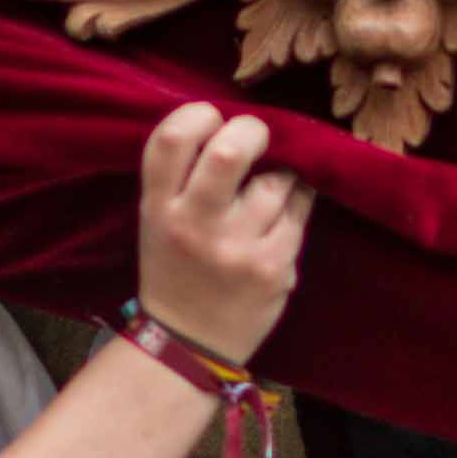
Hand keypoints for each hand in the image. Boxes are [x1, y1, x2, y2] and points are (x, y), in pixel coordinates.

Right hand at [133, 101, 310, 365]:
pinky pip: (300, 212)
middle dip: (253, 132)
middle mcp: (195, 225)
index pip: (173, 138)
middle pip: (231, 151)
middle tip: (258, 139)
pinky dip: (296, 205)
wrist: (189, 343)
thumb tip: (233, 123)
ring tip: (271, 190)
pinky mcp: (273, 267)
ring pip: (279, 181)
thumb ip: (181, 175)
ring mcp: (237, 248)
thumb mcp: (156, 220)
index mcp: (158, 207)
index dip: (198, 114)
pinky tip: (282, 217)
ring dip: (283, 176)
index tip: (212, 120)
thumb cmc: (175, 269)